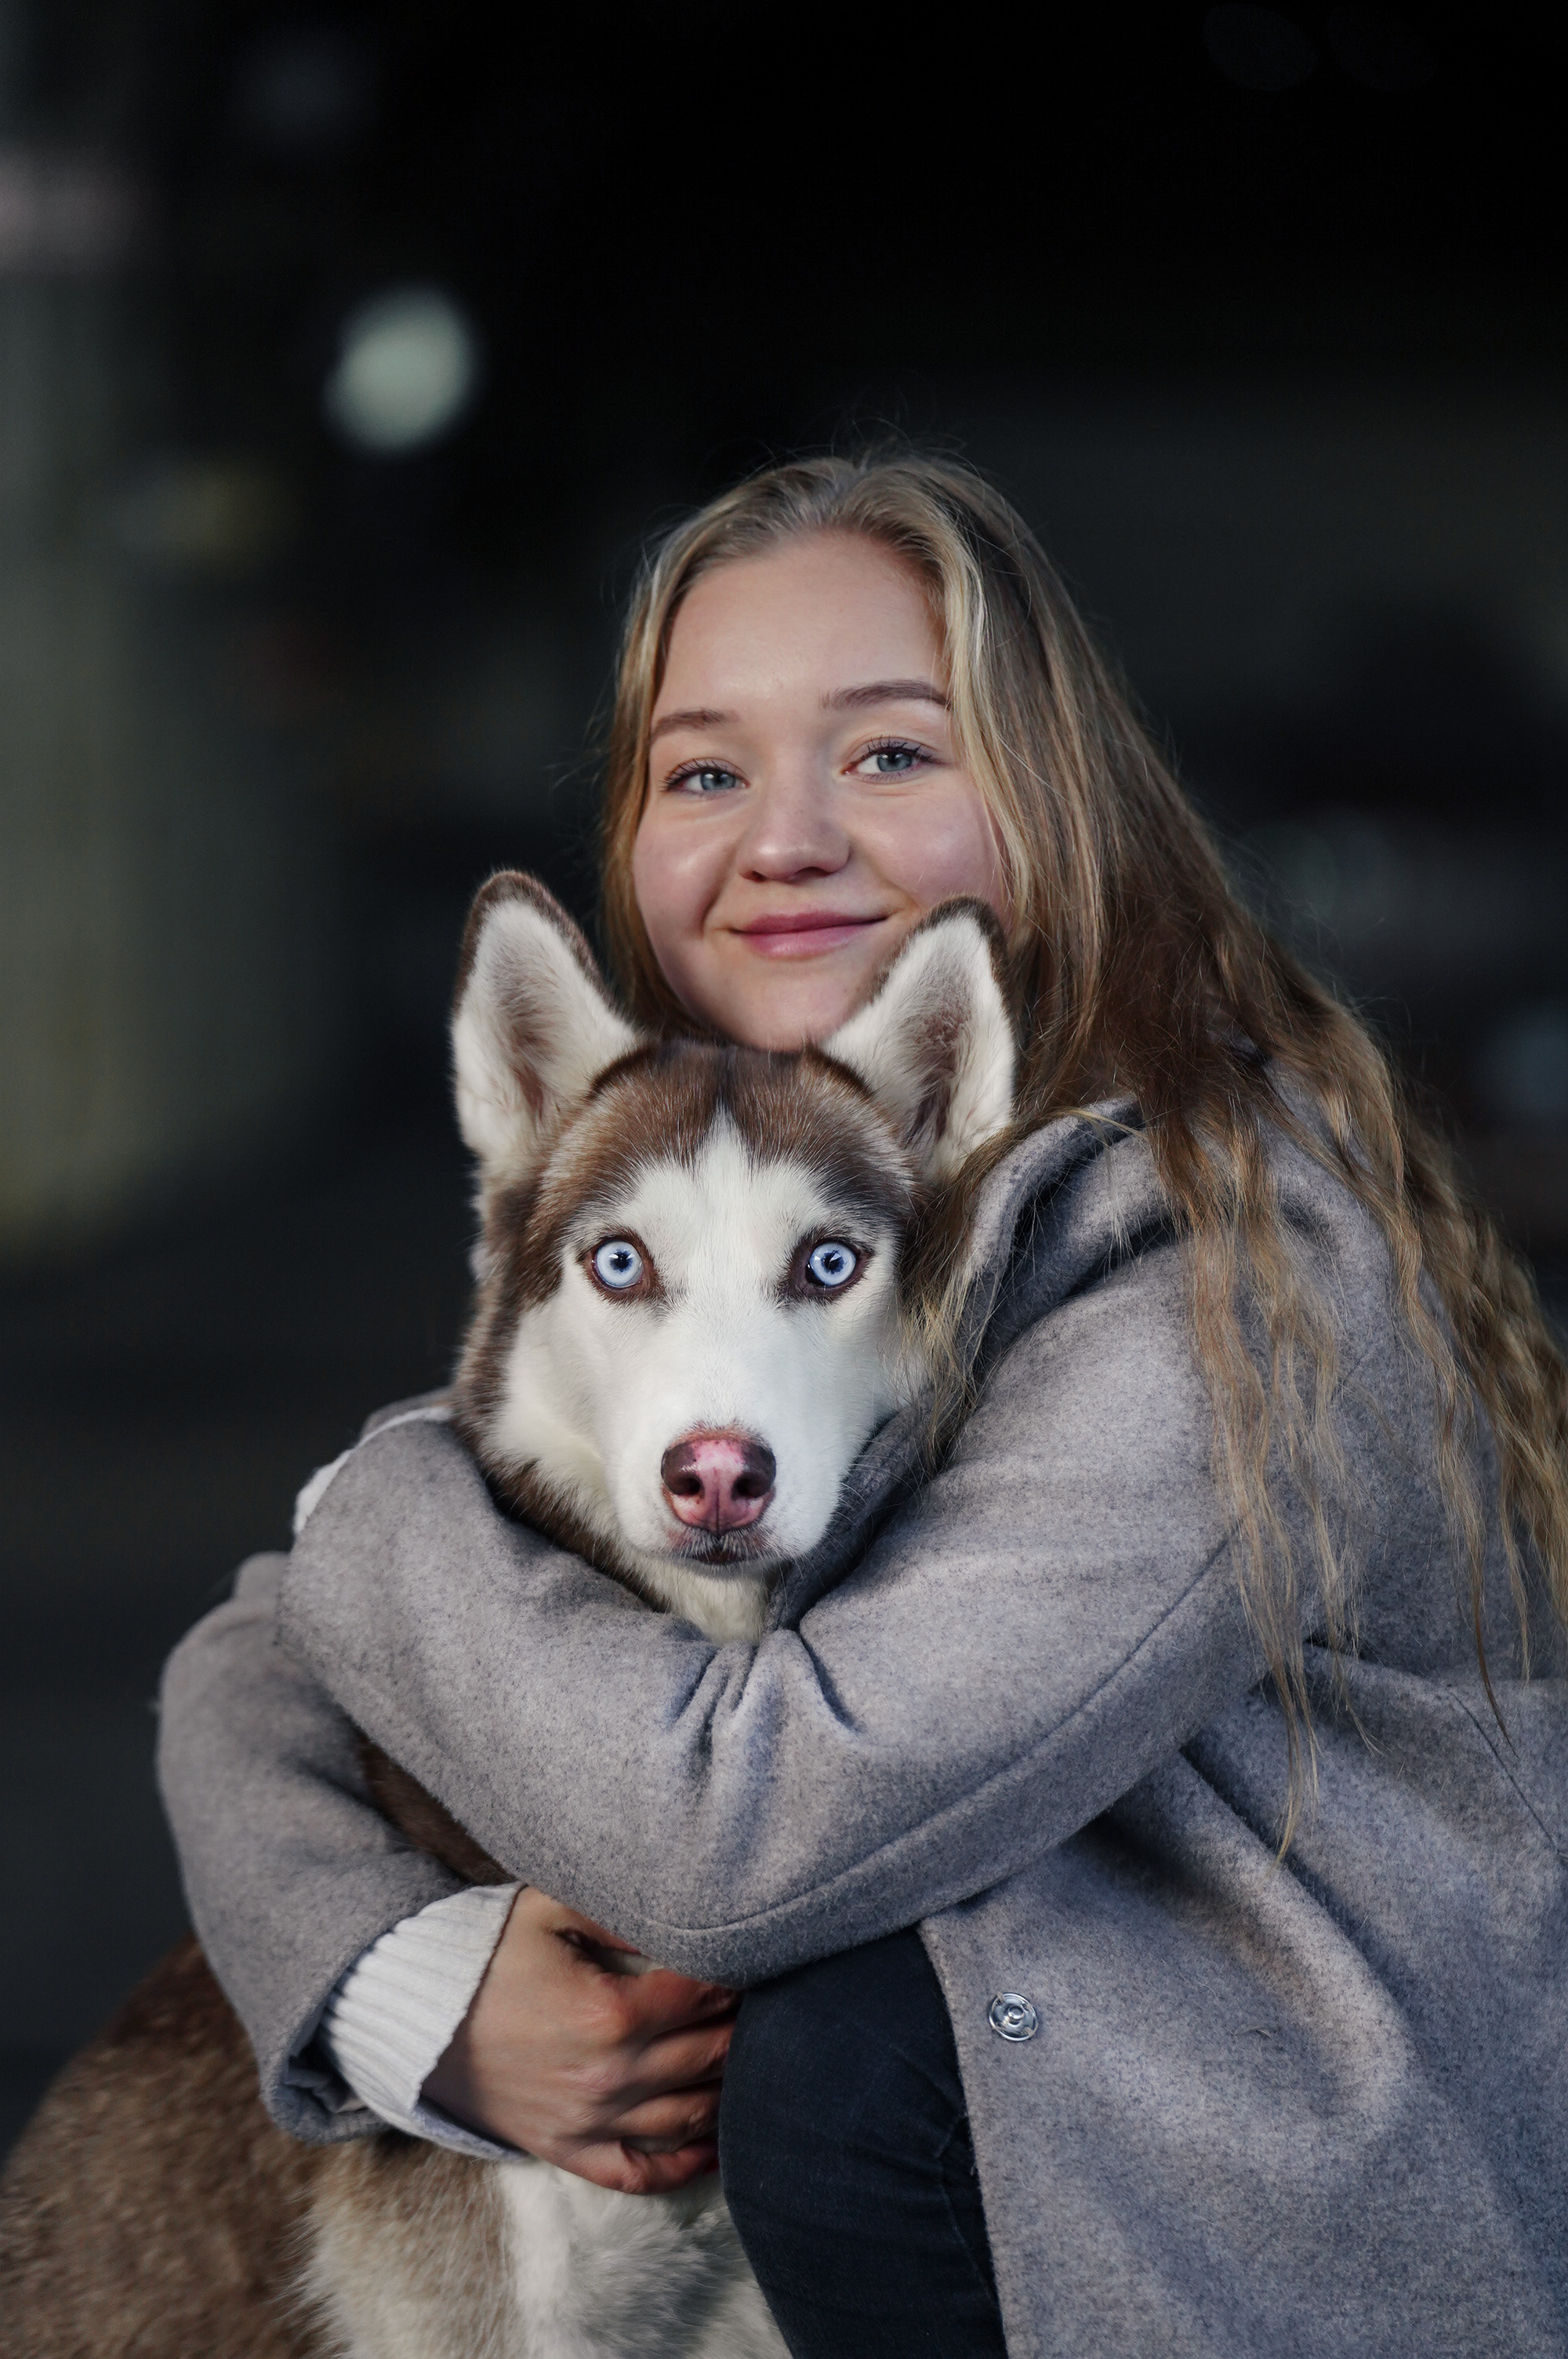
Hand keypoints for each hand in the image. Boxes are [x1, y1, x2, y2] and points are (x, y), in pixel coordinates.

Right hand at [420, 1886, 737, 2193]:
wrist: (418, 2020)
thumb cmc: (485, 1955)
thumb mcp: (548, 1908)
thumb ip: (620, 1909)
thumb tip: (683, 1909)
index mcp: (608, 2013)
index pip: (703, 1994)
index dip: (734, 1972)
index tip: (749, 1955)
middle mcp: (607, 2077)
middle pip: (709, 2054)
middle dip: (742, 2025)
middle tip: (762, 2001)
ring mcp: (589, 2123)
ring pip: (691, 2115)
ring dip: (729, 2085)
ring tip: (751, 2054)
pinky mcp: (569, 2151)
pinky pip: (644, 2174)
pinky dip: (687, 2164)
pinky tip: (717, 2141)